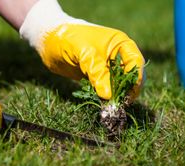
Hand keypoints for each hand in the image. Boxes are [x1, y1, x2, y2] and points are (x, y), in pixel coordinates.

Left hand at [20, 0, 144, 99]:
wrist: (48, 41)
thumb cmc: (68, 39)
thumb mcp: (84, 53)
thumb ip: (97, 72)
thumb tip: (108, 96)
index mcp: (120, 43)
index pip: (136, 63)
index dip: (135, 79)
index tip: (128, 95)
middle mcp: (117, 55)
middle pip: (130, 76)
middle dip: (126, 90)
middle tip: (118, 104)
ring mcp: (107, 66)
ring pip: (118, 84)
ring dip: (115, 95)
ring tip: (109, 106)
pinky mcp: (96, 76)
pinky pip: (106, 88)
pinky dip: (105, 96)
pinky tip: (101, 103)